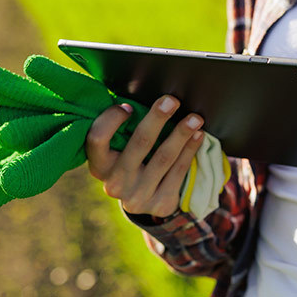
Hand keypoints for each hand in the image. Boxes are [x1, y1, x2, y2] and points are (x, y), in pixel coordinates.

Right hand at [86, 95, 205, 216]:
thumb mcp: (117, 150)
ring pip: (164, 158)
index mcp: (99, 165)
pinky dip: (190, 150)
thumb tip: (140, 92)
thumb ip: (121, 130)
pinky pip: (179, 172)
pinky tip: (198, 136)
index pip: (97, 138)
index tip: (128, 107)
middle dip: (157, 119)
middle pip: (138, 144)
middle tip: (172, 101)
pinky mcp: (160, 204)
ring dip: (182, 134)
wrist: (141, 200)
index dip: (111, 120)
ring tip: (195, 118)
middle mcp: (115, 183)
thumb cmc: (129, 161)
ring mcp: (138, 196)